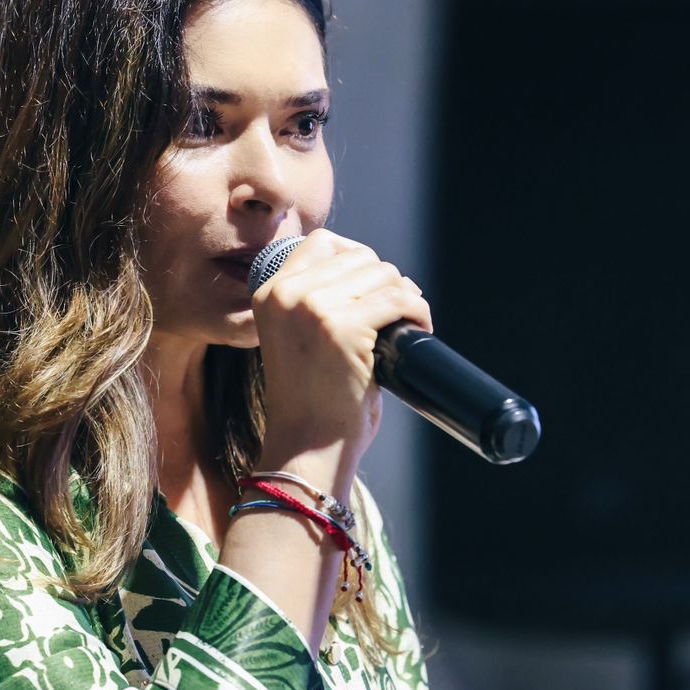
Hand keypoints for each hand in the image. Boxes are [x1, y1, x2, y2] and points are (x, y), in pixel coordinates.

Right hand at [251, 230, 431, 464]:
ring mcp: (315, 309)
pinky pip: (399, 299)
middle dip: (385, 281)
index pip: (323, 242)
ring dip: (405, 295)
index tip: (373, 285)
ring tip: (406, 323)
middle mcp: (288, 295)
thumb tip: (375, 269)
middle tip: (395, 314)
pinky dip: (418, 312)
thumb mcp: (295, 337)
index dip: (357, 256)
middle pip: (360, 256)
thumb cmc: (310, 400)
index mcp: (270, 292)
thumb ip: (316, 301)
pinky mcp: (345, 329)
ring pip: (383, 274)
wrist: (306, 447)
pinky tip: (419, 329)